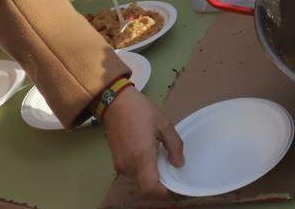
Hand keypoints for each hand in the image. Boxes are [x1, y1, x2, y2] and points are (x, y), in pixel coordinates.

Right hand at [101, 85, 183, 200]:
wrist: (115, 103)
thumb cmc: (141, 111)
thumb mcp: (164, 124)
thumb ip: (174, 145)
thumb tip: (179, 163)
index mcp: (141, 157)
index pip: (150, 188)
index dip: (164, 192)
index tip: (174, 184)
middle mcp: (128, 165)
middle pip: (145, 187)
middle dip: (159, 183)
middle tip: (171, 170)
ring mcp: (120, 165)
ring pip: (139, 181)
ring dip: (151, 176)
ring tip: (161, 159)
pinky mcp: (116, 162)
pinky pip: (132, 173)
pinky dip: (143, 170)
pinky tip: (149, 156)